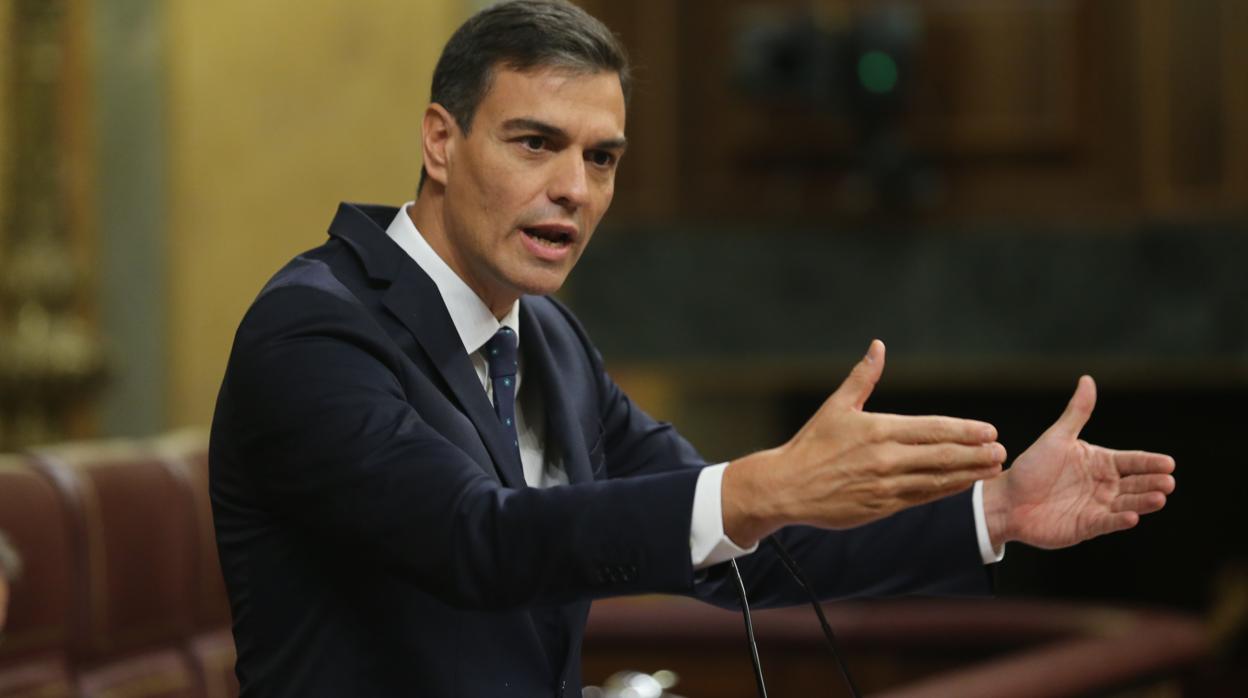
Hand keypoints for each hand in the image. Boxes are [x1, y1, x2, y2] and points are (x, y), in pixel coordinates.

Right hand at [723, 340, 1005, 545]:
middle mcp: (885, 458)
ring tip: (993, 467)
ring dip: (968, 473)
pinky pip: (922, 498)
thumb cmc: (812, 444)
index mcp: (877, 429)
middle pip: (941, 455)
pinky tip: (964, 485)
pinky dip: (946, 491)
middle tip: (1001, 449)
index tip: (988, 430)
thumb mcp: (836, 406)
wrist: (786, 486)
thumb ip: (864, 377)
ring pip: (936, 479)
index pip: (931, 429)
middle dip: (975, 453)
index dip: (964, 430)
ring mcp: (885, 485)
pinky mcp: (881, 507)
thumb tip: (878, 345)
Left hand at [982, 376, 1175, 549]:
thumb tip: (1087, 379)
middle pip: (1136, 483)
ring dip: (1144, 501)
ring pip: (1127, 503)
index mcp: (1099, 462)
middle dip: (1153, 482)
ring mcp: (1097, 506)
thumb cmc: (1031, 467)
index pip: (1132, 461)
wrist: (1007, 500)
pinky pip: (1108, 522)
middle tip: (1168, 482)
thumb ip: (1076, 413)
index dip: (1150, 462)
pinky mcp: (1088, 526)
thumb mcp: (1057, 438)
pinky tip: (1132, 517)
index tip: (1169, 463)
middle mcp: (1103, 485)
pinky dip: (1120, 520)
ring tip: (1159, 498)